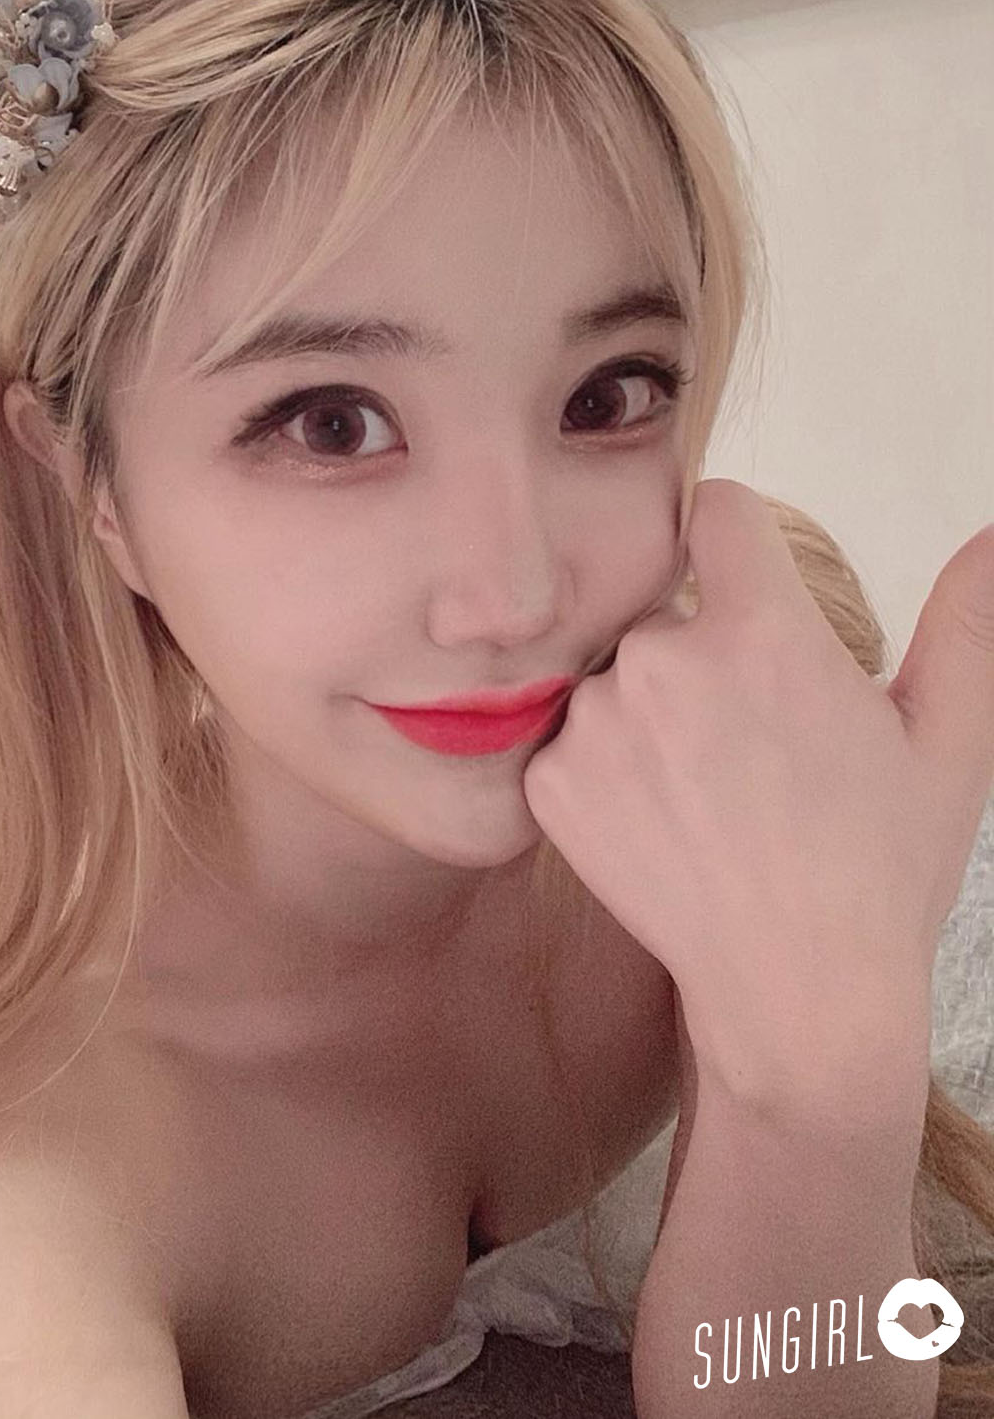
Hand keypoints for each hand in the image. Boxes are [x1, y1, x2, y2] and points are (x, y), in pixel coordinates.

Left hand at [522, 478, 993, 1118]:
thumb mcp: (948, 740)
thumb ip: (968, 620)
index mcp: (761, 629)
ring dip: (647, 711)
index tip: (752, 587)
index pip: (716, 508)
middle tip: (749, 741)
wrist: (795, 992)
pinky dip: (603, 770)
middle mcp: (662, 660)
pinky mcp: (550, 782)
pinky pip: (571, 739)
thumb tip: (993, 534)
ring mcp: (595, 723)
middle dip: (701, 650)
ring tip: (706, 791)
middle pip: (667, 607)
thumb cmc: (882, 866)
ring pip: (616, 676)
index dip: (738, 540)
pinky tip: (660, 822)